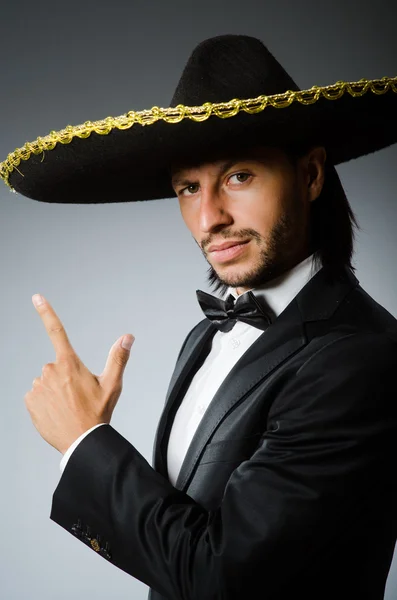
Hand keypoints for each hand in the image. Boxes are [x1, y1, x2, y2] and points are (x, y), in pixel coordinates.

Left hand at [24, 294, 133, 453]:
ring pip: (46, 381)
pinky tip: (57, 412)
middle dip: (65, 377)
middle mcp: (50, 371)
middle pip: (56, 366)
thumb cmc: (97, 413)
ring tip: (68, 407)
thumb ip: (118, 358)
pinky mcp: (30, 401)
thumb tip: (128, 337)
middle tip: (78, 396)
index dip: (46, 312)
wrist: (81, 442)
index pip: (57, 331)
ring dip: (54, 390)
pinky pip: (37, 395)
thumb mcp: (112, 385)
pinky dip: (45, 402)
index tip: (36, 297)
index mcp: (70, 363)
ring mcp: (38, 386)